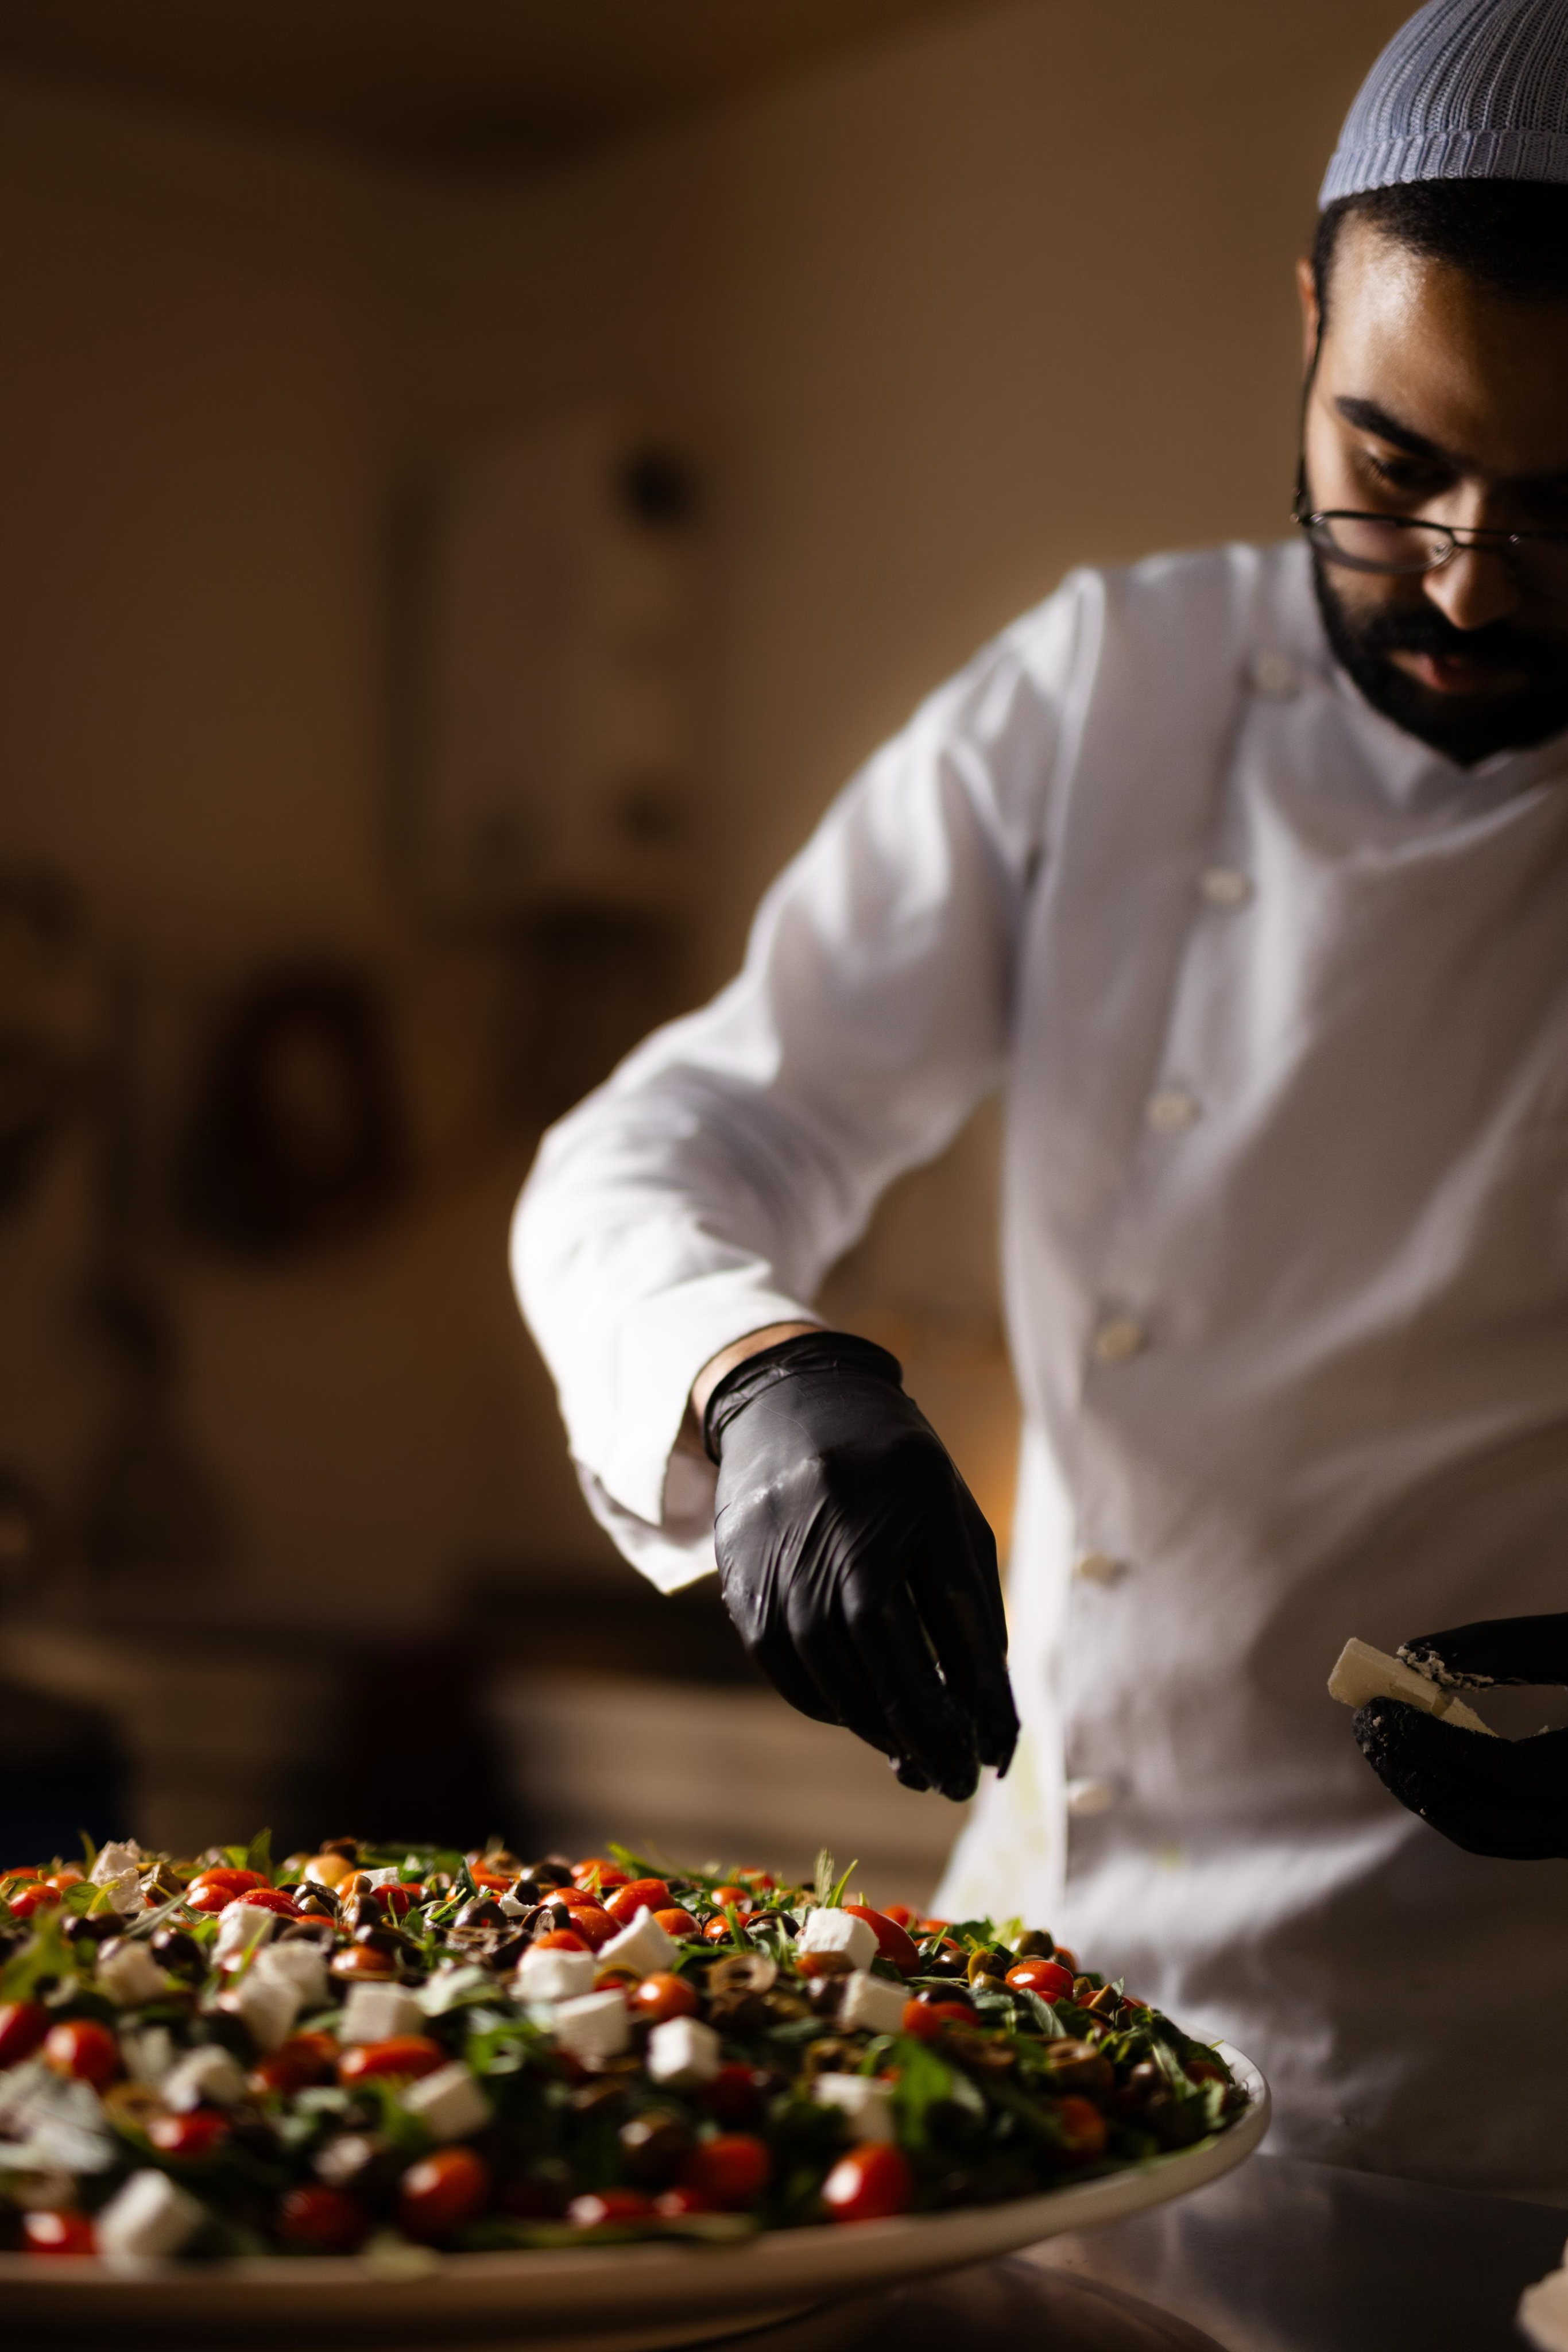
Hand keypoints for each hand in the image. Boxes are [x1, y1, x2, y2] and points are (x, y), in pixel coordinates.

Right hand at [703, 1330, 1018, 1800]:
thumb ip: (970, 1609)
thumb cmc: (894, 1473)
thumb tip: (986, 1718)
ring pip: (832, 1675)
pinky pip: (788, 1668)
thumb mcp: (950, 1517)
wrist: (792, 1405)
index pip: (956, 1624)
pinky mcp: (744, 1583)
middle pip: (887, 1660)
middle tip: (951, 1781)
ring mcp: (784, 1561)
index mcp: (911, 1507)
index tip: (996, 1755)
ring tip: (910, 1755)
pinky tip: (858, 1712)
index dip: (980, 1699)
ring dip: (875, 1727)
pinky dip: (827, 1703)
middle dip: (924, 1733)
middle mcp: (841, 1535)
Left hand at [1353, 1613, 1567, 1859]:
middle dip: (1415, 1779)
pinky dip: (1460, 1798)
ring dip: (1429, 1793)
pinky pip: (1511, 1831)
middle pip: (1487, 1827)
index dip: (1432, 1745)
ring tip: (1386, 1741)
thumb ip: (1506, 1646)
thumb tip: (1414, 1655)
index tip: (1379, 1704)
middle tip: (1369, 1726)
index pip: (1501, 1777)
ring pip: (1495, 1839)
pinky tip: (1430, 1757)